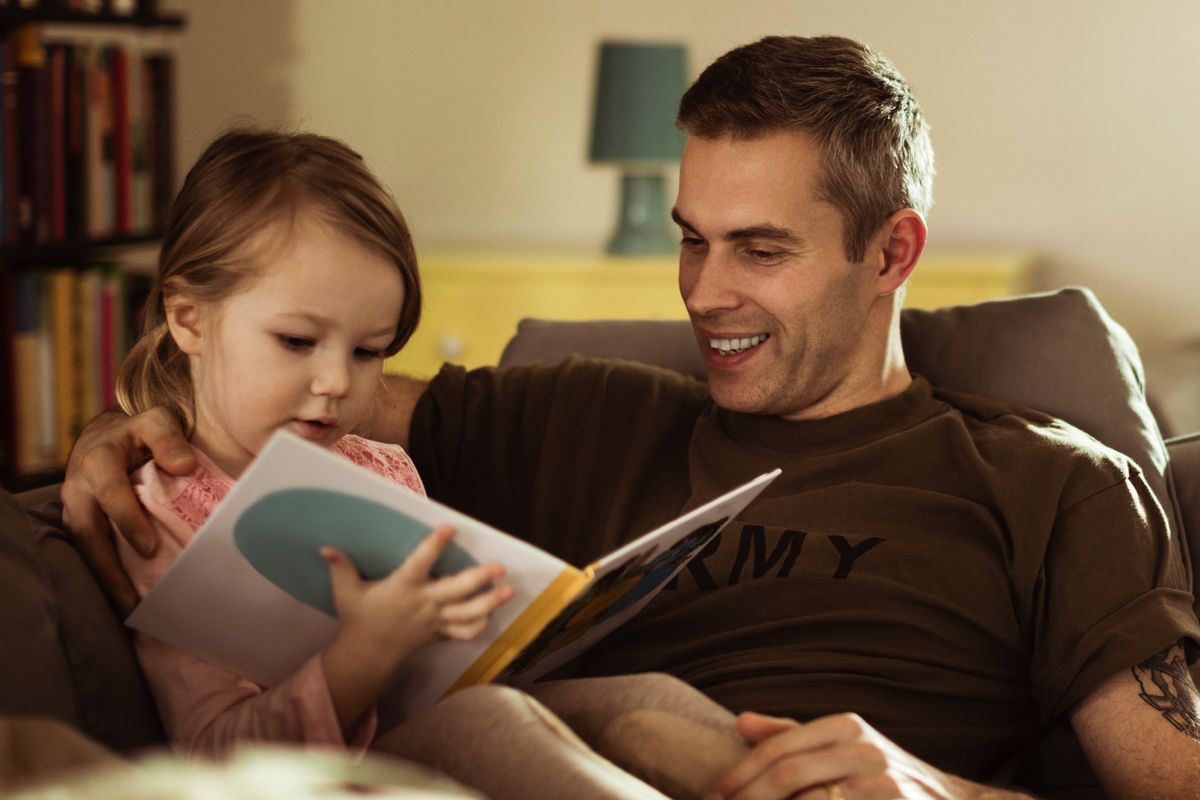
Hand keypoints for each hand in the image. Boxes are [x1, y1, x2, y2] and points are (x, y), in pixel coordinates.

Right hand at [61, 407, 195, 613]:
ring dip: (103, 578)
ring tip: (127, 607)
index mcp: (99, 460)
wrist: (108, 433)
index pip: (112, 494)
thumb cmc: (139, 431)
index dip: (128, 520)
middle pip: (89, 532)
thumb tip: (184, 466)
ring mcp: (75, 506)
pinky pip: (86, 551)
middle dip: (108, 567)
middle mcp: (80, 486)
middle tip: (131, 598)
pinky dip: (102, 573)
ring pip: (84, 547)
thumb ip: (169, 439)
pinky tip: (122, 596)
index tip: (149, 548)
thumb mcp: (156, 421)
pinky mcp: (78, 521)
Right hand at [323, 525, 512, 675]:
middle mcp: (422, 604)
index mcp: (402, 588)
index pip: (420, 563)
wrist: (367, 655)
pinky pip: (464, 632)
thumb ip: (340, 568)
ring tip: (509, 590)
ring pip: (467, 613)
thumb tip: (325, 546)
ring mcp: (434, 621)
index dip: (435, 545)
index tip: (450, 527)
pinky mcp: (439, 633)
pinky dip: (480, 624)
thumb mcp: (346, 592)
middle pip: (455, 591)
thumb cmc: (358, 618)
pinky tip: (493, 611)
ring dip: (490, 603)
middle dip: (479, 580)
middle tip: (499, 568)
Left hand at [704, 711, 1026, 799]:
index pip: (778, 749)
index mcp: (846, 726)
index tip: (712, 796)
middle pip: (787, 776)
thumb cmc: (884, 778)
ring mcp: (882, 783)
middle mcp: (864, 748)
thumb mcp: (843, 747)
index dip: (739, 775)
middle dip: (747, 799)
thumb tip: (740, 722)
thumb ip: (792, 735)